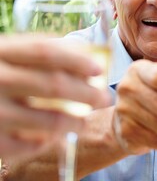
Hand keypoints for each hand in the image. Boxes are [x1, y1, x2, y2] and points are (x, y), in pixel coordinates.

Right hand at [0, 36, 110, 158]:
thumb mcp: (6, 54)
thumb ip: (36, 49)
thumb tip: (81, 52)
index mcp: (1, 52)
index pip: (45, 52)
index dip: (77, 61)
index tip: (99, 70)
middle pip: (54, 85)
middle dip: (88, 94)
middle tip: (106, 98)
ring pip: (49, 120)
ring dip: (76, 122)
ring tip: (85, 123)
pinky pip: (30, 146)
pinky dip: (48, 142)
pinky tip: (55, 137)